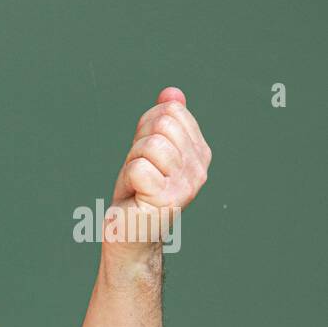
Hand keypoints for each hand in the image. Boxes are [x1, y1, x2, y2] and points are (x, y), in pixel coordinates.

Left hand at [104, 87, 210, 246]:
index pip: (171, 112)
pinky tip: (134, 195)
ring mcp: (187, 184)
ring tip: (136, 184)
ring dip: (132, 162)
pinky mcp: (168, 199)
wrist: (129, 234)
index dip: (146, 129)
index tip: (145, 156)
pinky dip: (127, 178)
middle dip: (138, 144)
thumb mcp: (146, 150)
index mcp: (200, 152)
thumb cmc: (136, 193)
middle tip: (138, 171)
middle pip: (163, 123)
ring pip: (150, 145)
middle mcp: (199, 168)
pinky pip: (139, 167)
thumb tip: (171, 92)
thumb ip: (160, 121)